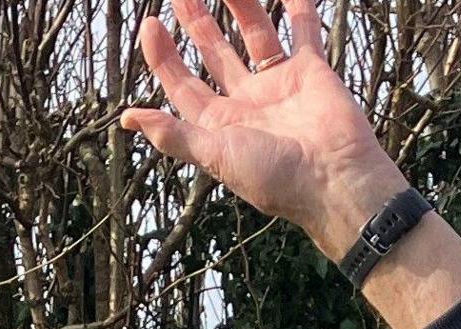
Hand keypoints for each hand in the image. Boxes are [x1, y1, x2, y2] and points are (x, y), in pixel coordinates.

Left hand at [123, 0, 407, 252]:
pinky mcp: (312, 72)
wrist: (334, 180)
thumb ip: (173, 135)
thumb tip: (126, 118)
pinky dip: (298, 8)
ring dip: (241, 6)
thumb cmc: (274, 177)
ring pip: (255, 35)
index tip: (150, 26)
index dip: (163, 56)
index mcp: (220, 124)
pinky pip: (303, 32)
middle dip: (196, 23)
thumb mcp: (215, 155)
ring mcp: (279, 85)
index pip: (183, 83)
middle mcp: (247, 102)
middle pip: (215, 53)